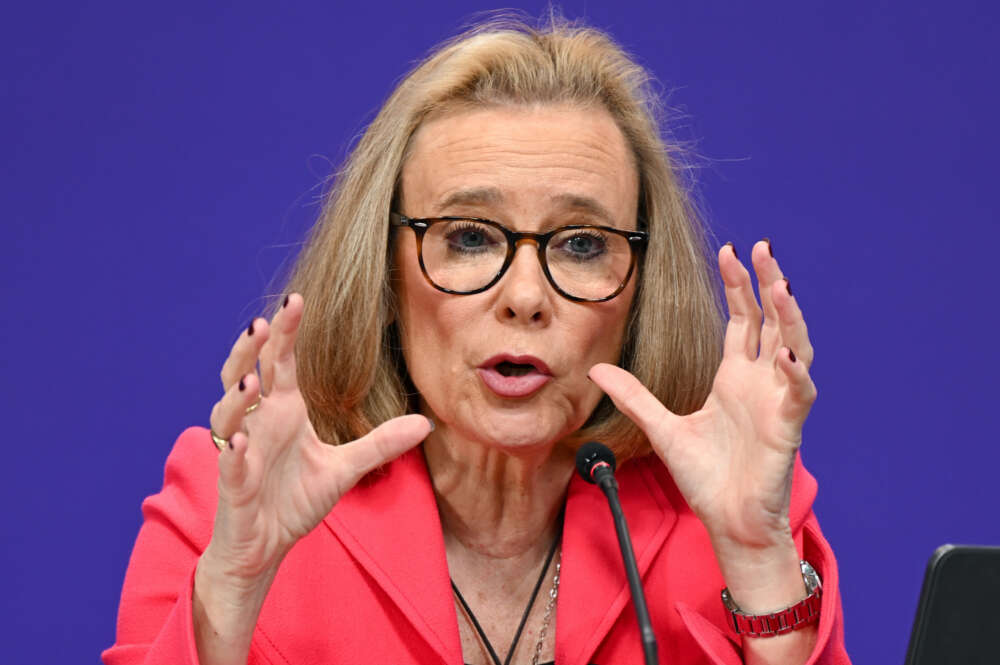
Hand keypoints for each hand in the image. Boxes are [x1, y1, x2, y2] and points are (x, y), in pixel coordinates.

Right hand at [205, 293, 431, 581]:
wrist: (266, 546)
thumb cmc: (295, 499)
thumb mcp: (345, 468)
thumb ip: (380, 443)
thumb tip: (425, 423)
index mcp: (282, 411)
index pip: (281, 363)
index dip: (286, 333)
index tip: (296, 300)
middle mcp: (257, 423)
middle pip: (244, 375)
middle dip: (250, 350)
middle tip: (262, 323)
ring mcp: (241, 452)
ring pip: (227, 415)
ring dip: (235, 397)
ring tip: (249, 378)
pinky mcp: (234, 486)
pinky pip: (230, 465)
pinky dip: (234, 454)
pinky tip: (242, 443)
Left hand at [589, 240, 815, 556]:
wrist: (729, 523)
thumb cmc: (707, 478)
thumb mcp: (662, 428)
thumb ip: (634, 396)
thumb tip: (597, 369)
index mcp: (734, 378)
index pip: (743, 320)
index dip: (738, 286)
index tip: (730, 251)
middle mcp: (760, 382)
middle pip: (771, 321)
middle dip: (768, 284)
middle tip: (762, 248)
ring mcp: (777, 402)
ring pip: (795, 346)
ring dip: (790, 317)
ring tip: (781, 286)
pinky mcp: (787, 428)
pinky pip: (799, 394)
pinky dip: (796, 373)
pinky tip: (787, 352)